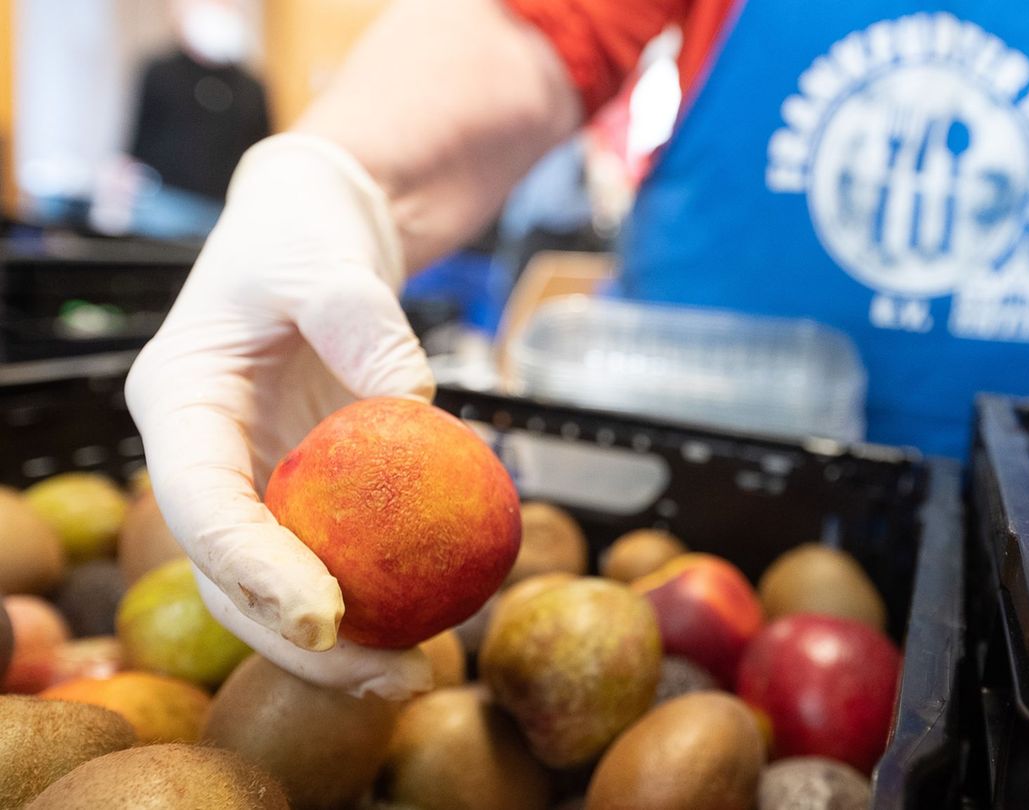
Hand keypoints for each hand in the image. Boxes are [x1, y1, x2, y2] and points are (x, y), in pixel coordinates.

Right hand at [126, 134, 435, 698]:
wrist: (309, 236)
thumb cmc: (302, 239)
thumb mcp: (328, 260)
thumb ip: (364, 320)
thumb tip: (416, 405)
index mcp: (180, 404)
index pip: (202, 506)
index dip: (255, 571)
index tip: (329, 618)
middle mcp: (202, 458)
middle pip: (228, 575)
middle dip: (299, 643)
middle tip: (390, 673)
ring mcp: (248, 482)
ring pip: (271, 587)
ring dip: (338, 647)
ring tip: (416, 675)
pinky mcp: (295, 493)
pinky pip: (324, 558)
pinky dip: (369, 600)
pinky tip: (429, 630)